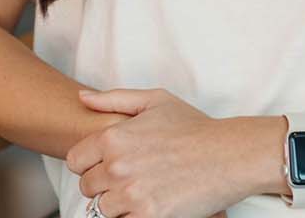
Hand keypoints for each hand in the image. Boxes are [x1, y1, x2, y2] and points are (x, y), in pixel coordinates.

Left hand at [65, 86, 249, 217]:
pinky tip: (152, 202)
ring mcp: (132, 194)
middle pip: (88, 188)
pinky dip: (135, 215)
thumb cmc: (194, 128)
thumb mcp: (155, 101)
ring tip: (144, 191)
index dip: (90, 164)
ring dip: (119, 203)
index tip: (110, 164)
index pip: (75, 161)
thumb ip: (113, 98)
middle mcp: (117, 166)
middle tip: (132, 178)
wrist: (230, 155)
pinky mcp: (149, 216)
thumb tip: (82, 98)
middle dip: (105, 184)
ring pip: (103, 209)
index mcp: (113, 137)